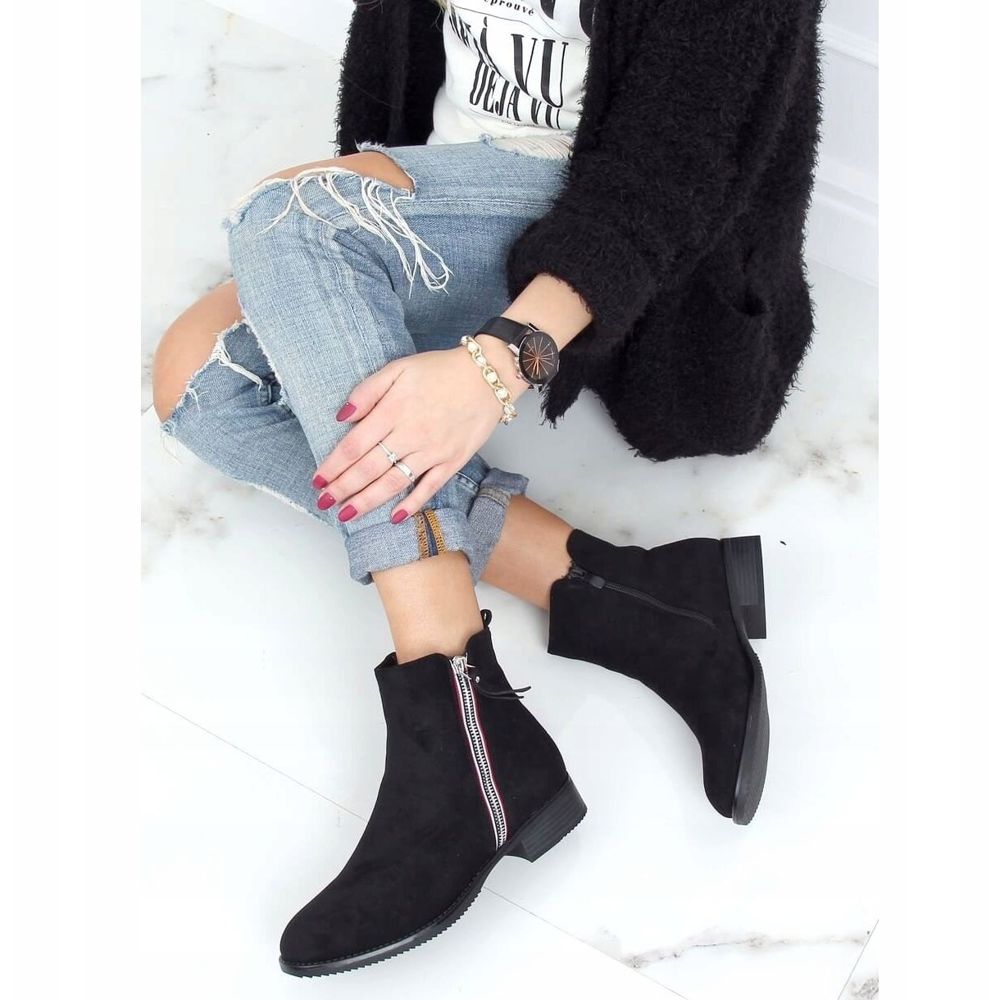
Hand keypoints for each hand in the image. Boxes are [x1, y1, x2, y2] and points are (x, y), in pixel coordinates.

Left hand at [312, 342, 525, 522]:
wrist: (487, 376)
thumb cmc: (441, 370)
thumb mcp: (398, 368)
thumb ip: (367, 391)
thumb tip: (341, 417)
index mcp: (393, 411)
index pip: (353, 446)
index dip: (332, 466)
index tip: (317, 480)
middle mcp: (410, 434)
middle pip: (368, 469)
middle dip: (342, 489)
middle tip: (324, 502)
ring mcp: (432, 451)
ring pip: (393, 482)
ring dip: (367, 501)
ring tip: (348, 514)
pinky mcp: (452, 461)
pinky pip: (428, 488)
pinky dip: (411, 504)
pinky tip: (394, 517)